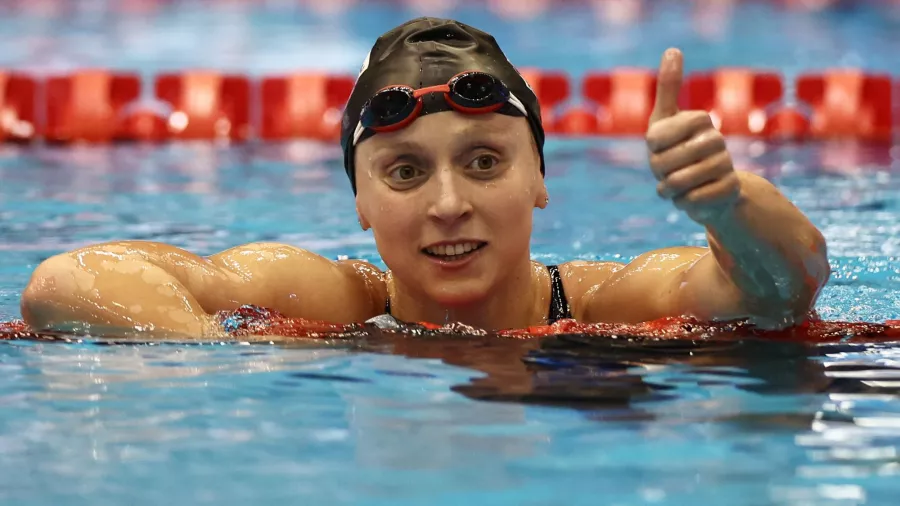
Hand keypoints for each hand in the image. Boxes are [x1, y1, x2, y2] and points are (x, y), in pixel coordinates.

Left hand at [646, 48, 739, 224]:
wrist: (707, 189)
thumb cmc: (677, 151)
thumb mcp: (665, 119)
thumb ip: (668, 86)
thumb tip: (673, 49)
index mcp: (698, 119)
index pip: (654, 138)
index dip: (651, 149)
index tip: (661, 147)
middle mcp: (716, 139)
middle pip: (662, 163)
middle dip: (658, 173)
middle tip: (668, 171)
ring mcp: (725, 164)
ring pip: (678, 183)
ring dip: (669, 190)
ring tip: (677, 185)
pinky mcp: (730, 190)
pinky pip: (692, 200)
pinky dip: (683, 203)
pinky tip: (691, 197)